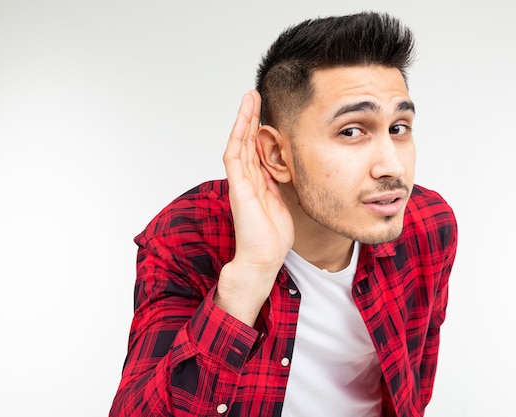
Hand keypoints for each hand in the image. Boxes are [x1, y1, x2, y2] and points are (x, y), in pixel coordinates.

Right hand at [215, 90, 293, 325]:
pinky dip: (239, 134)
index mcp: (256, 183)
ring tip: (249, 97)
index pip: (255, 150)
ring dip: (244, 119)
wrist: (264, 257)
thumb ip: (275, 184)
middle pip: (245, 141)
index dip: (258, 129)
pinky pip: (235, 154)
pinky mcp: (237, 186)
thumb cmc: (272, 237)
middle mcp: (245, 179)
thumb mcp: (280, 203)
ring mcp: (240, 181)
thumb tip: (279, 167)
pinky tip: (245, 118)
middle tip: (254, 95)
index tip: (265, 112)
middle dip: (250, 117)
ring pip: (239, 142)